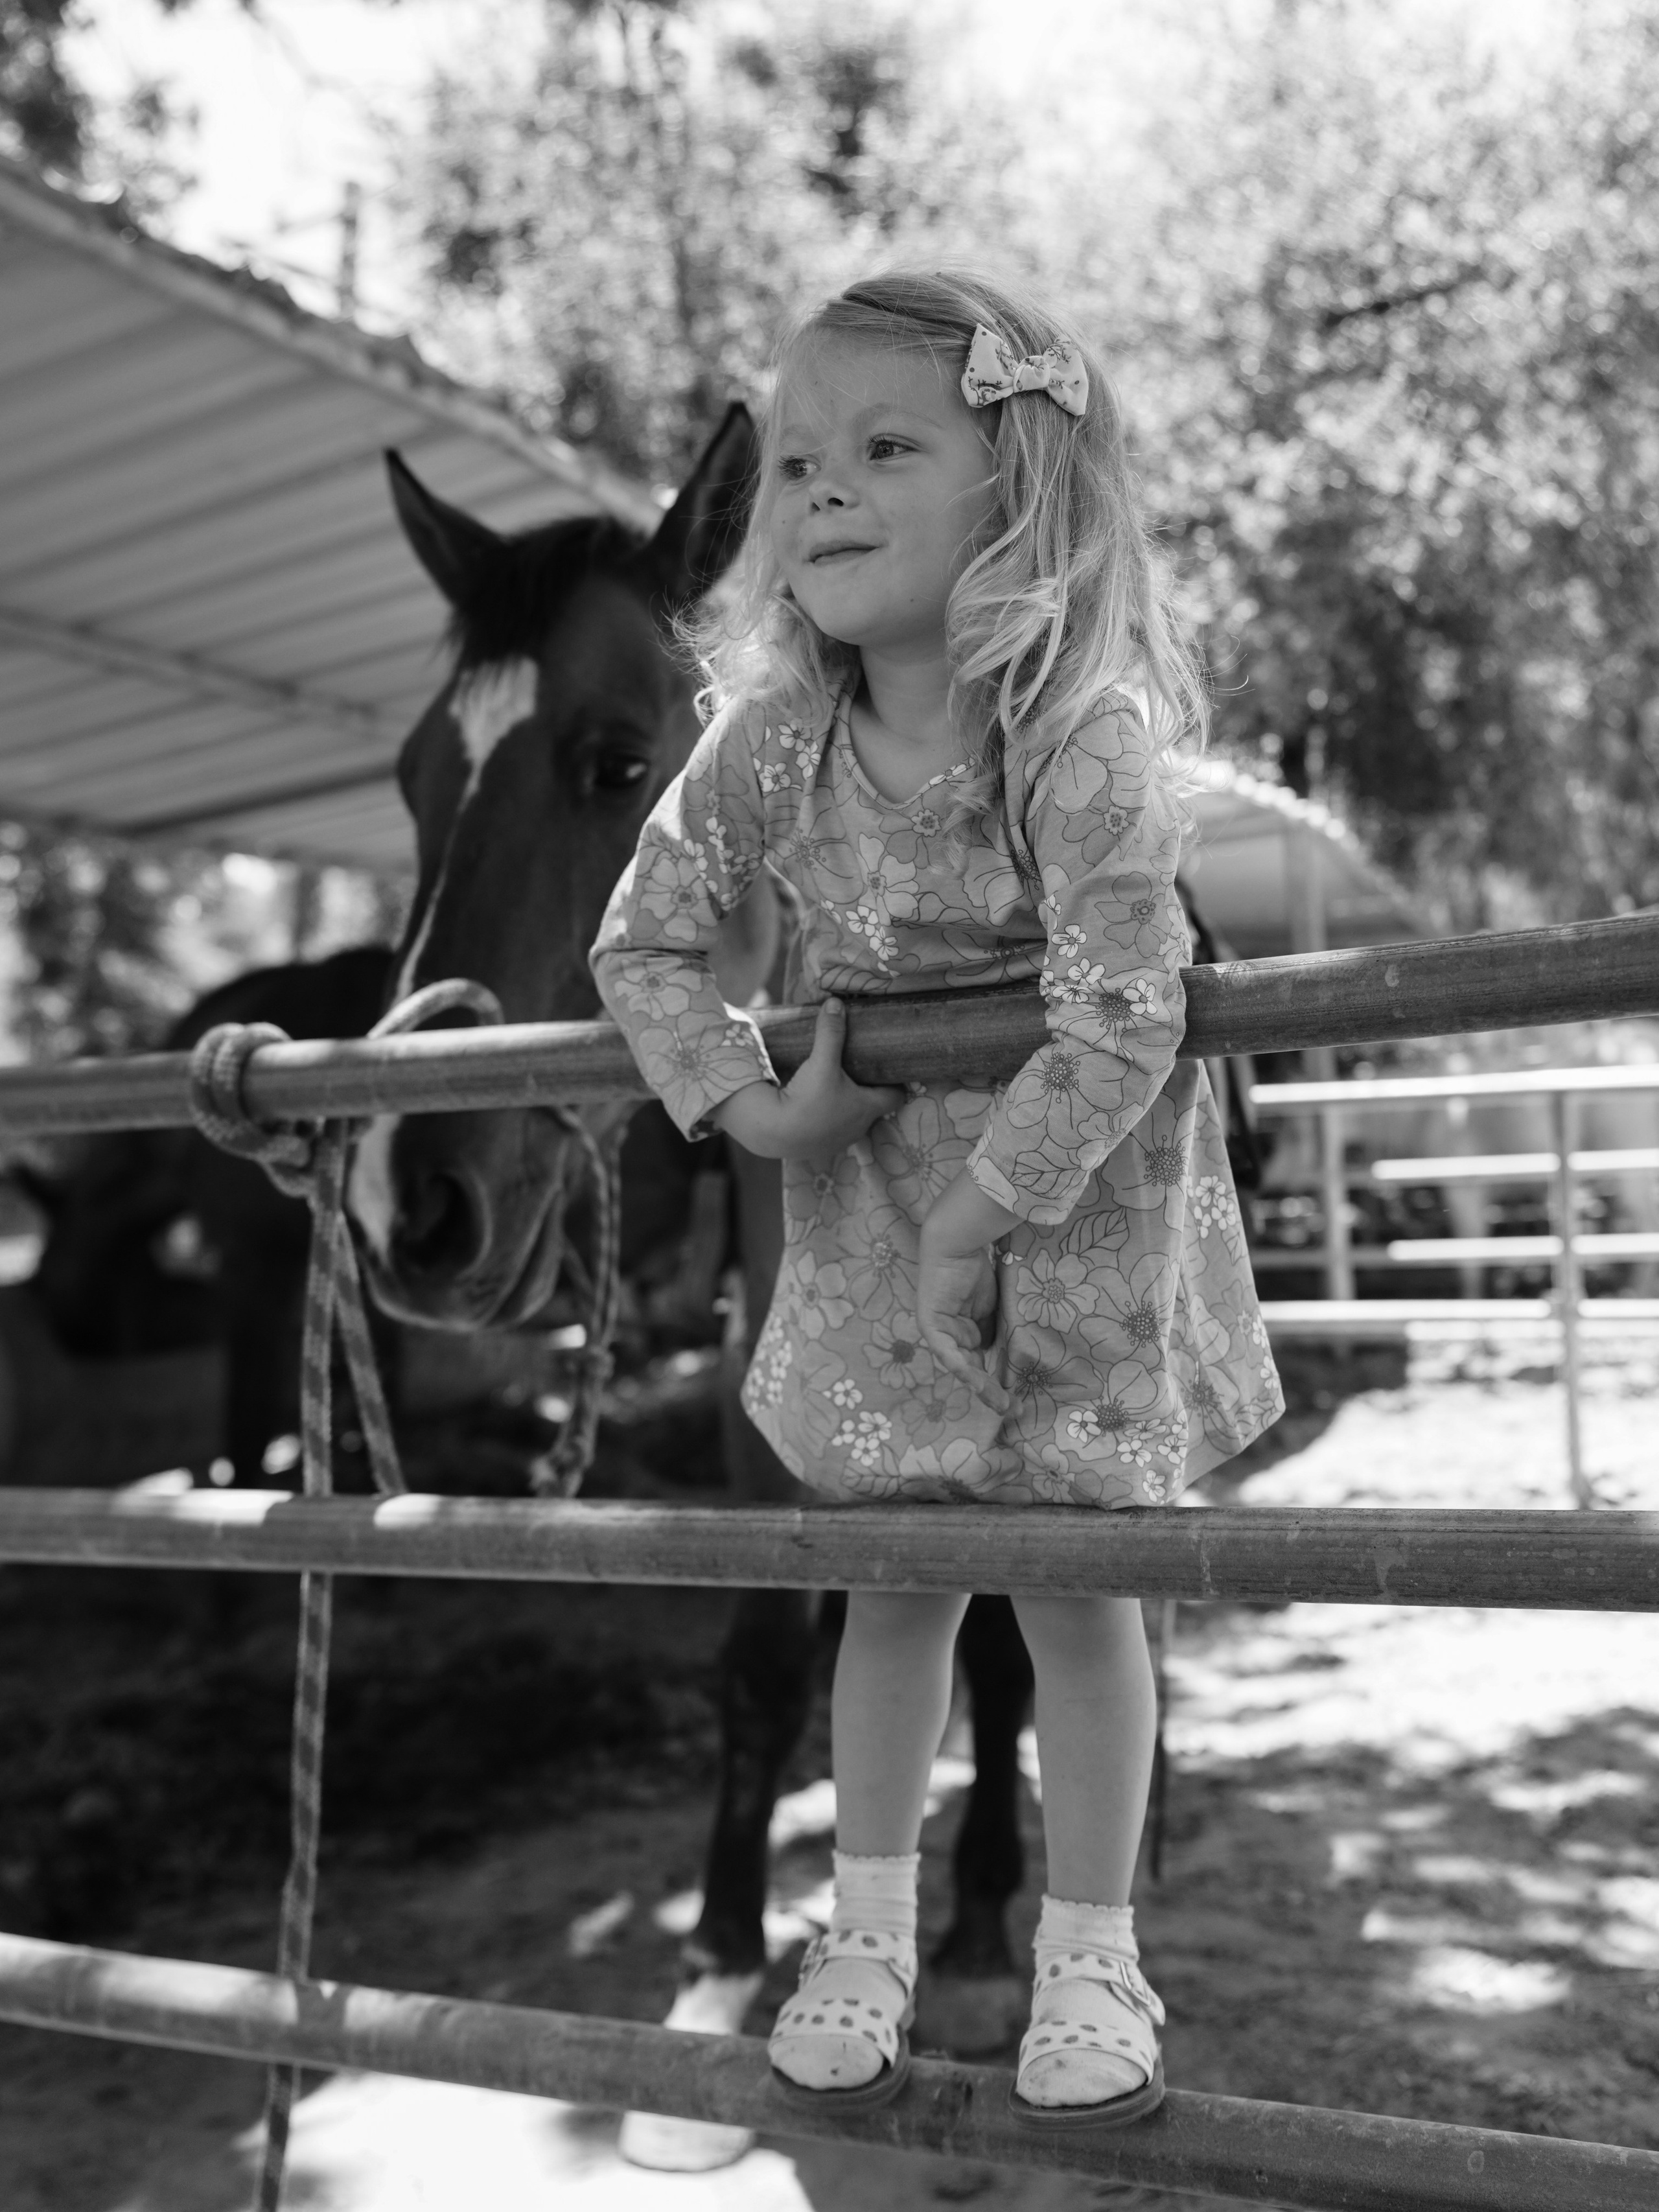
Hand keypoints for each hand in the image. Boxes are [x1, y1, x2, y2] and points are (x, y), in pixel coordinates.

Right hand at [711, 998, 903, 1159]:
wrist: (773, 1132)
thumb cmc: (807, 1099)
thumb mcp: (821, 1062)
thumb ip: (830, 1033)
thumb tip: (836, 1003)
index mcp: (868, 1108)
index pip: (896, 1096)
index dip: (894, 1081)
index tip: (887, 1067)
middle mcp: (859, 1128)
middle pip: (873, 1105)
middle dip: (868, 1089)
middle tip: (858, 1068)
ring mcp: (839, 1140)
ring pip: (851, 1118)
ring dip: (846, 1103)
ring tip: (836, 1083)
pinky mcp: (819, 1147)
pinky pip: (830, 1127)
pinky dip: (827, 1115)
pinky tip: (814, 1103)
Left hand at [917, 1172, 1021, 1414]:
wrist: (959, 1239)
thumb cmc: (980, 1266)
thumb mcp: (998, 1308)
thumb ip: (1004, 1331)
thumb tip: (1025, 1354)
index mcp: (968, 1331)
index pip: (985, 1363)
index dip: (1001, 1383)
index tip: (1020, 1400)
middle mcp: (953, 1335)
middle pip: (975, 1371)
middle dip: (993, 1393)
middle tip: (1015, 1410)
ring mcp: (941, 1333)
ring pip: (964, 1368)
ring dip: (982, 1387)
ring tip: (1003, 1403)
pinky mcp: (931, 1326)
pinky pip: (948, 1354)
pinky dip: (964, 1368)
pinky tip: (979, 1382)